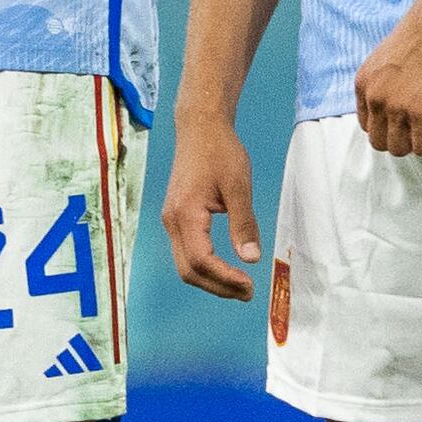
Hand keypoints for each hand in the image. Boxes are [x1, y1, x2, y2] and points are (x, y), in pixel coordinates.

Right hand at [162, 118, 261, 300]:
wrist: (200, 128)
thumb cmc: (220, 152)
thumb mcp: (239, 187)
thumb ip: (243, 224)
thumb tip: (251, 259)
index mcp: (186, 214)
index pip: (201, 260)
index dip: (225, 278)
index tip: (250, 284)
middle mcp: (172, 221)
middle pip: (189, 270)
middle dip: (218, 287)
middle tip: (248, 293)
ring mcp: (171, 220)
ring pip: (185, 264)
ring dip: (211, 280)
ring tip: (239, 285)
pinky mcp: (176, 217)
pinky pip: (186, 252)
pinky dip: (205, 267)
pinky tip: (226, 267)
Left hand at [352, 0, 421, 157]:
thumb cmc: (421, 36)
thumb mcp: (385, 61)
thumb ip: (383, 84)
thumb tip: (395, 105)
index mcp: (363, 85)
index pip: (367, 125)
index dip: (389, 127)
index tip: (408, 118)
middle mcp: (374, 99)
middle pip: (379, 142)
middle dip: (401, 139)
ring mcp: (395, 108)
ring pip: (399, 149)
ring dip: (418, 142)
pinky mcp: (420, 114)